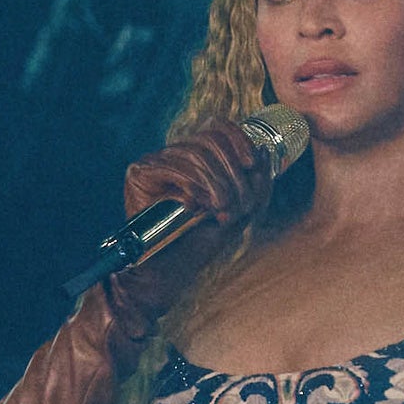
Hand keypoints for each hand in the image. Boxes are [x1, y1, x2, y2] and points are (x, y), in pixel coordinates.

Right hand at [111, 114, 279, 320]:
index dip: (239, 139)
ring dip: (215, 184)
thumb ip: (255, 186)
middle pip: (210, 140)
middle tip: (232, 206)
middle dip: (231, 174)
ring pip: (196, 153)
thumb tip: (263, 150)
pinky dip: (191, 187)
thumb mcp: (238, 214)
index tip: (251, 163)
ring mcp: (155, 162)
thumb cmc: (197, 246)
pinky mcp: (139, 173)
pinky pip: (173, 166)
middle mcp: (175, 155)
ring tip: (218, 211)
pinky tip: (192, 208)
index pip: (219, 128)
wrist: (166, 275)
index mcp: (197, 159)